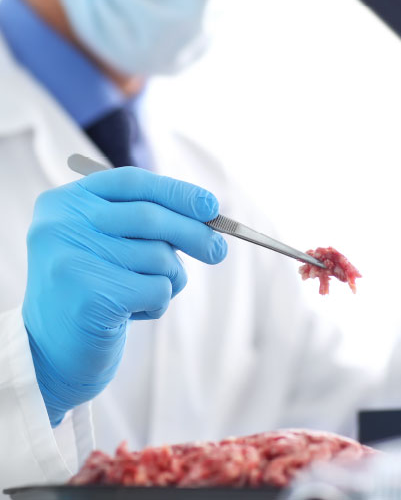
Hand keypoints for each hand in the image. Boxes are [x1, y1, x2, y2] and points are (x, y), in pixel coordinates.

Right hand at [22, 168, 226, 424]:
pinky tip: (130, 313)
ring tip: (141, 294)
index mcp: (63, 203)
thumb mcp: (107, 244)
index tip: (211, 207)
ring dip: (168, 279)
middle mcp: (60, 226)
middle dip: (195, 234)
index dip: (177, 192)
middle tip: (218, 252)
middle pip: (151, 217)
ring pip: (159, 257)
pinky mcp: (91, 298)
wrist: (51, 350)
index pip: (131, 182)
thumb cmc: (92, 290)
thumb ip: (146, 223)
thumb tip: (210, 216)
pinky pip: (158, 290)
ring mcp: (72, 260)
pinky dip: (157, 304)